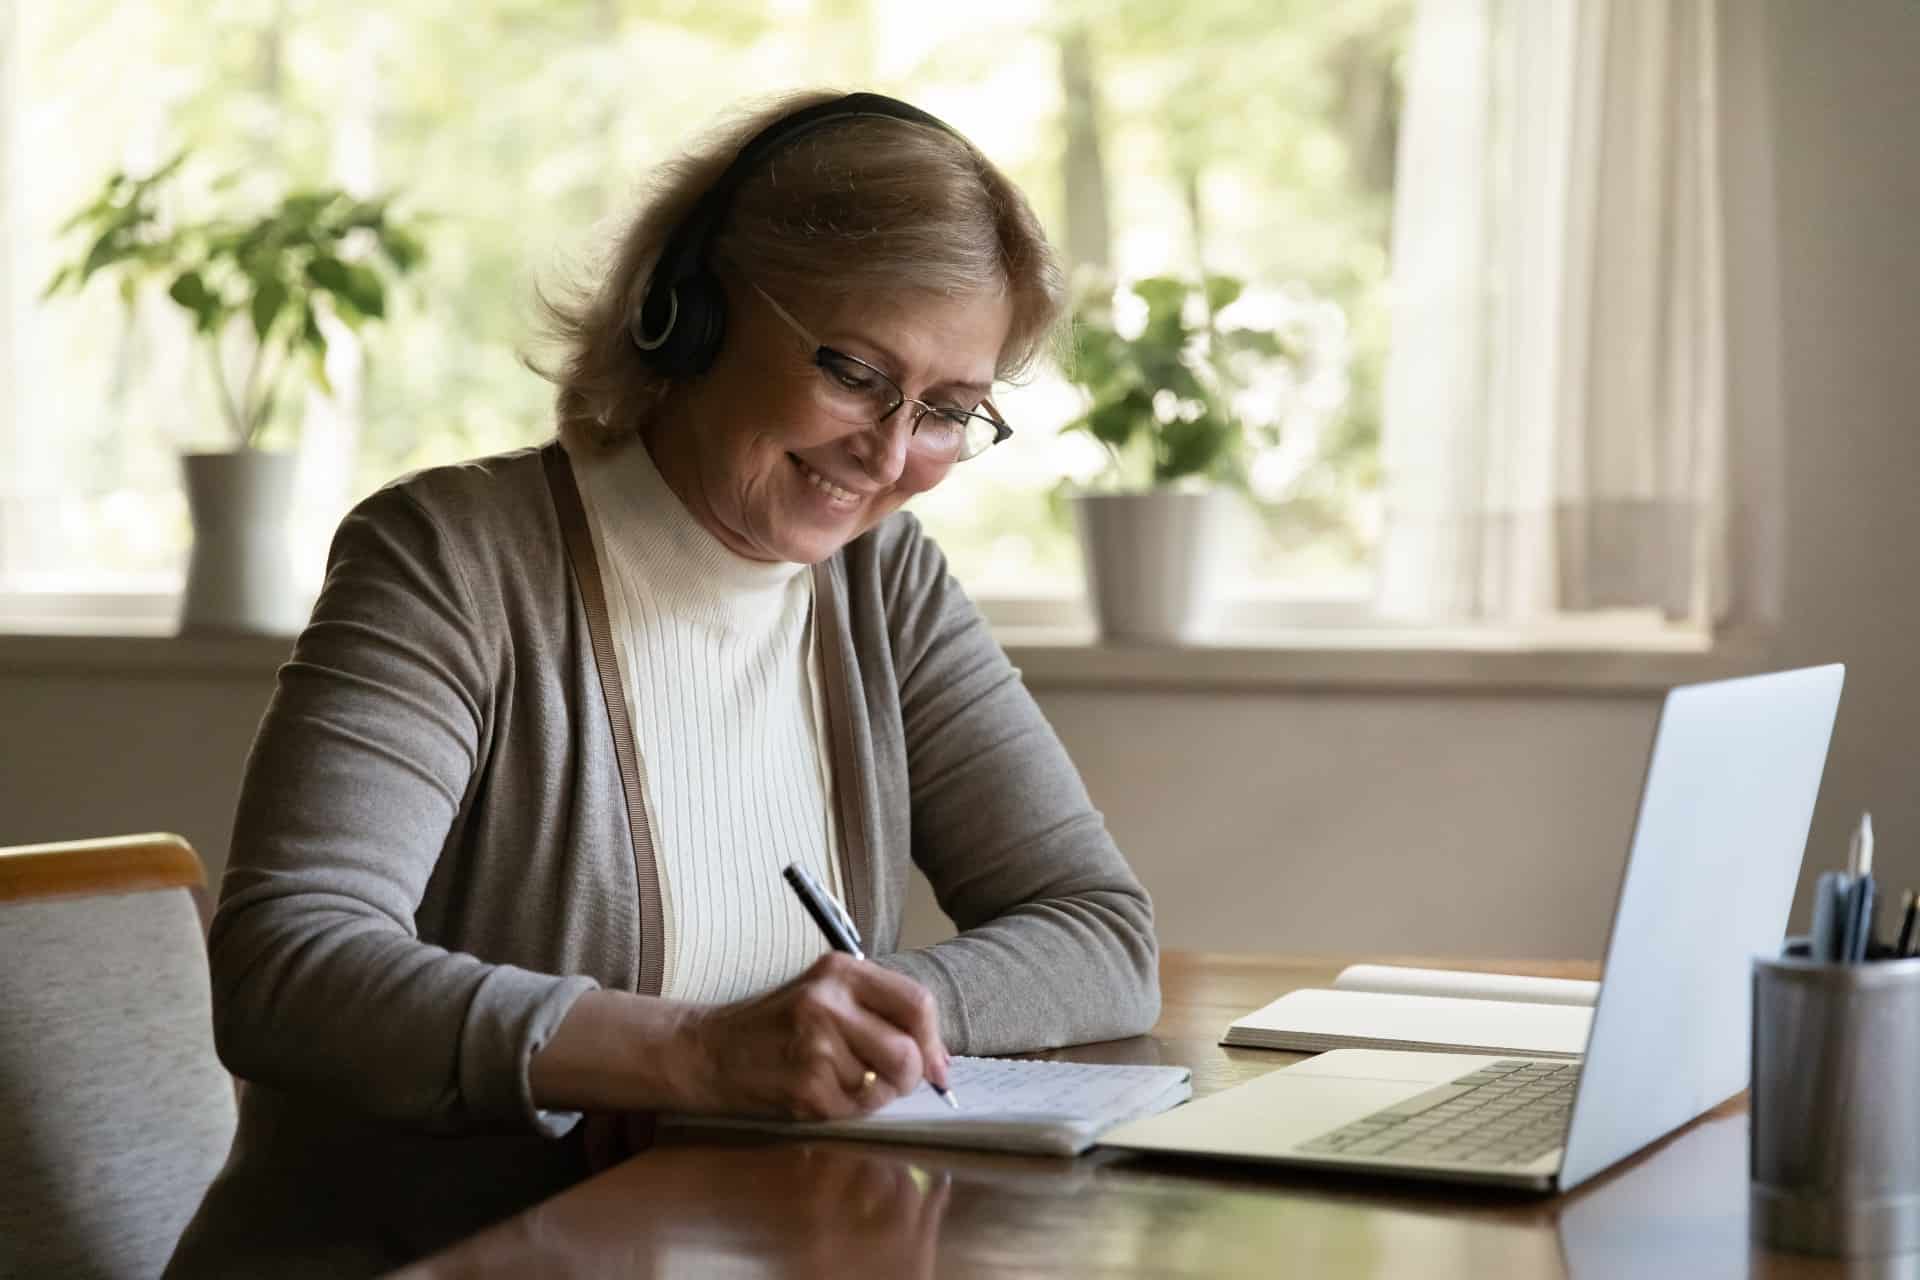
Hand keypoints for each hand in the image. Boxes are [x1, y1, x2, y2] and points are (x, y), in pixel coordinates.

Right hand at [679, 952, 950, 1119]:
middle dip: (908, 1076)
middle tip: (889, 1080)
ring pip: (884, 1087)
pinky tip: (819, 1092)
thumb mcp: (825, 994)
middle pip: (907, 1052)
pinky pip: (855, 1110)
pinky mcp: (805, 1088)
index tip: (937, 1066)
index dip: (933, 1041)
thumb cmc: (776, 1025)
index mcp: (840, 970)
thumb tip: (938, 1060)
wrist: (708, 1051)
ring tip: (838, 1079)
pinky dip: (847, 1109)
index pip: (917, 1003)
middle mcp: (829, 1003)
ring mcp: (815, 1047)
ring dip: (872, 1094)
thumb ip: (881, 1012)